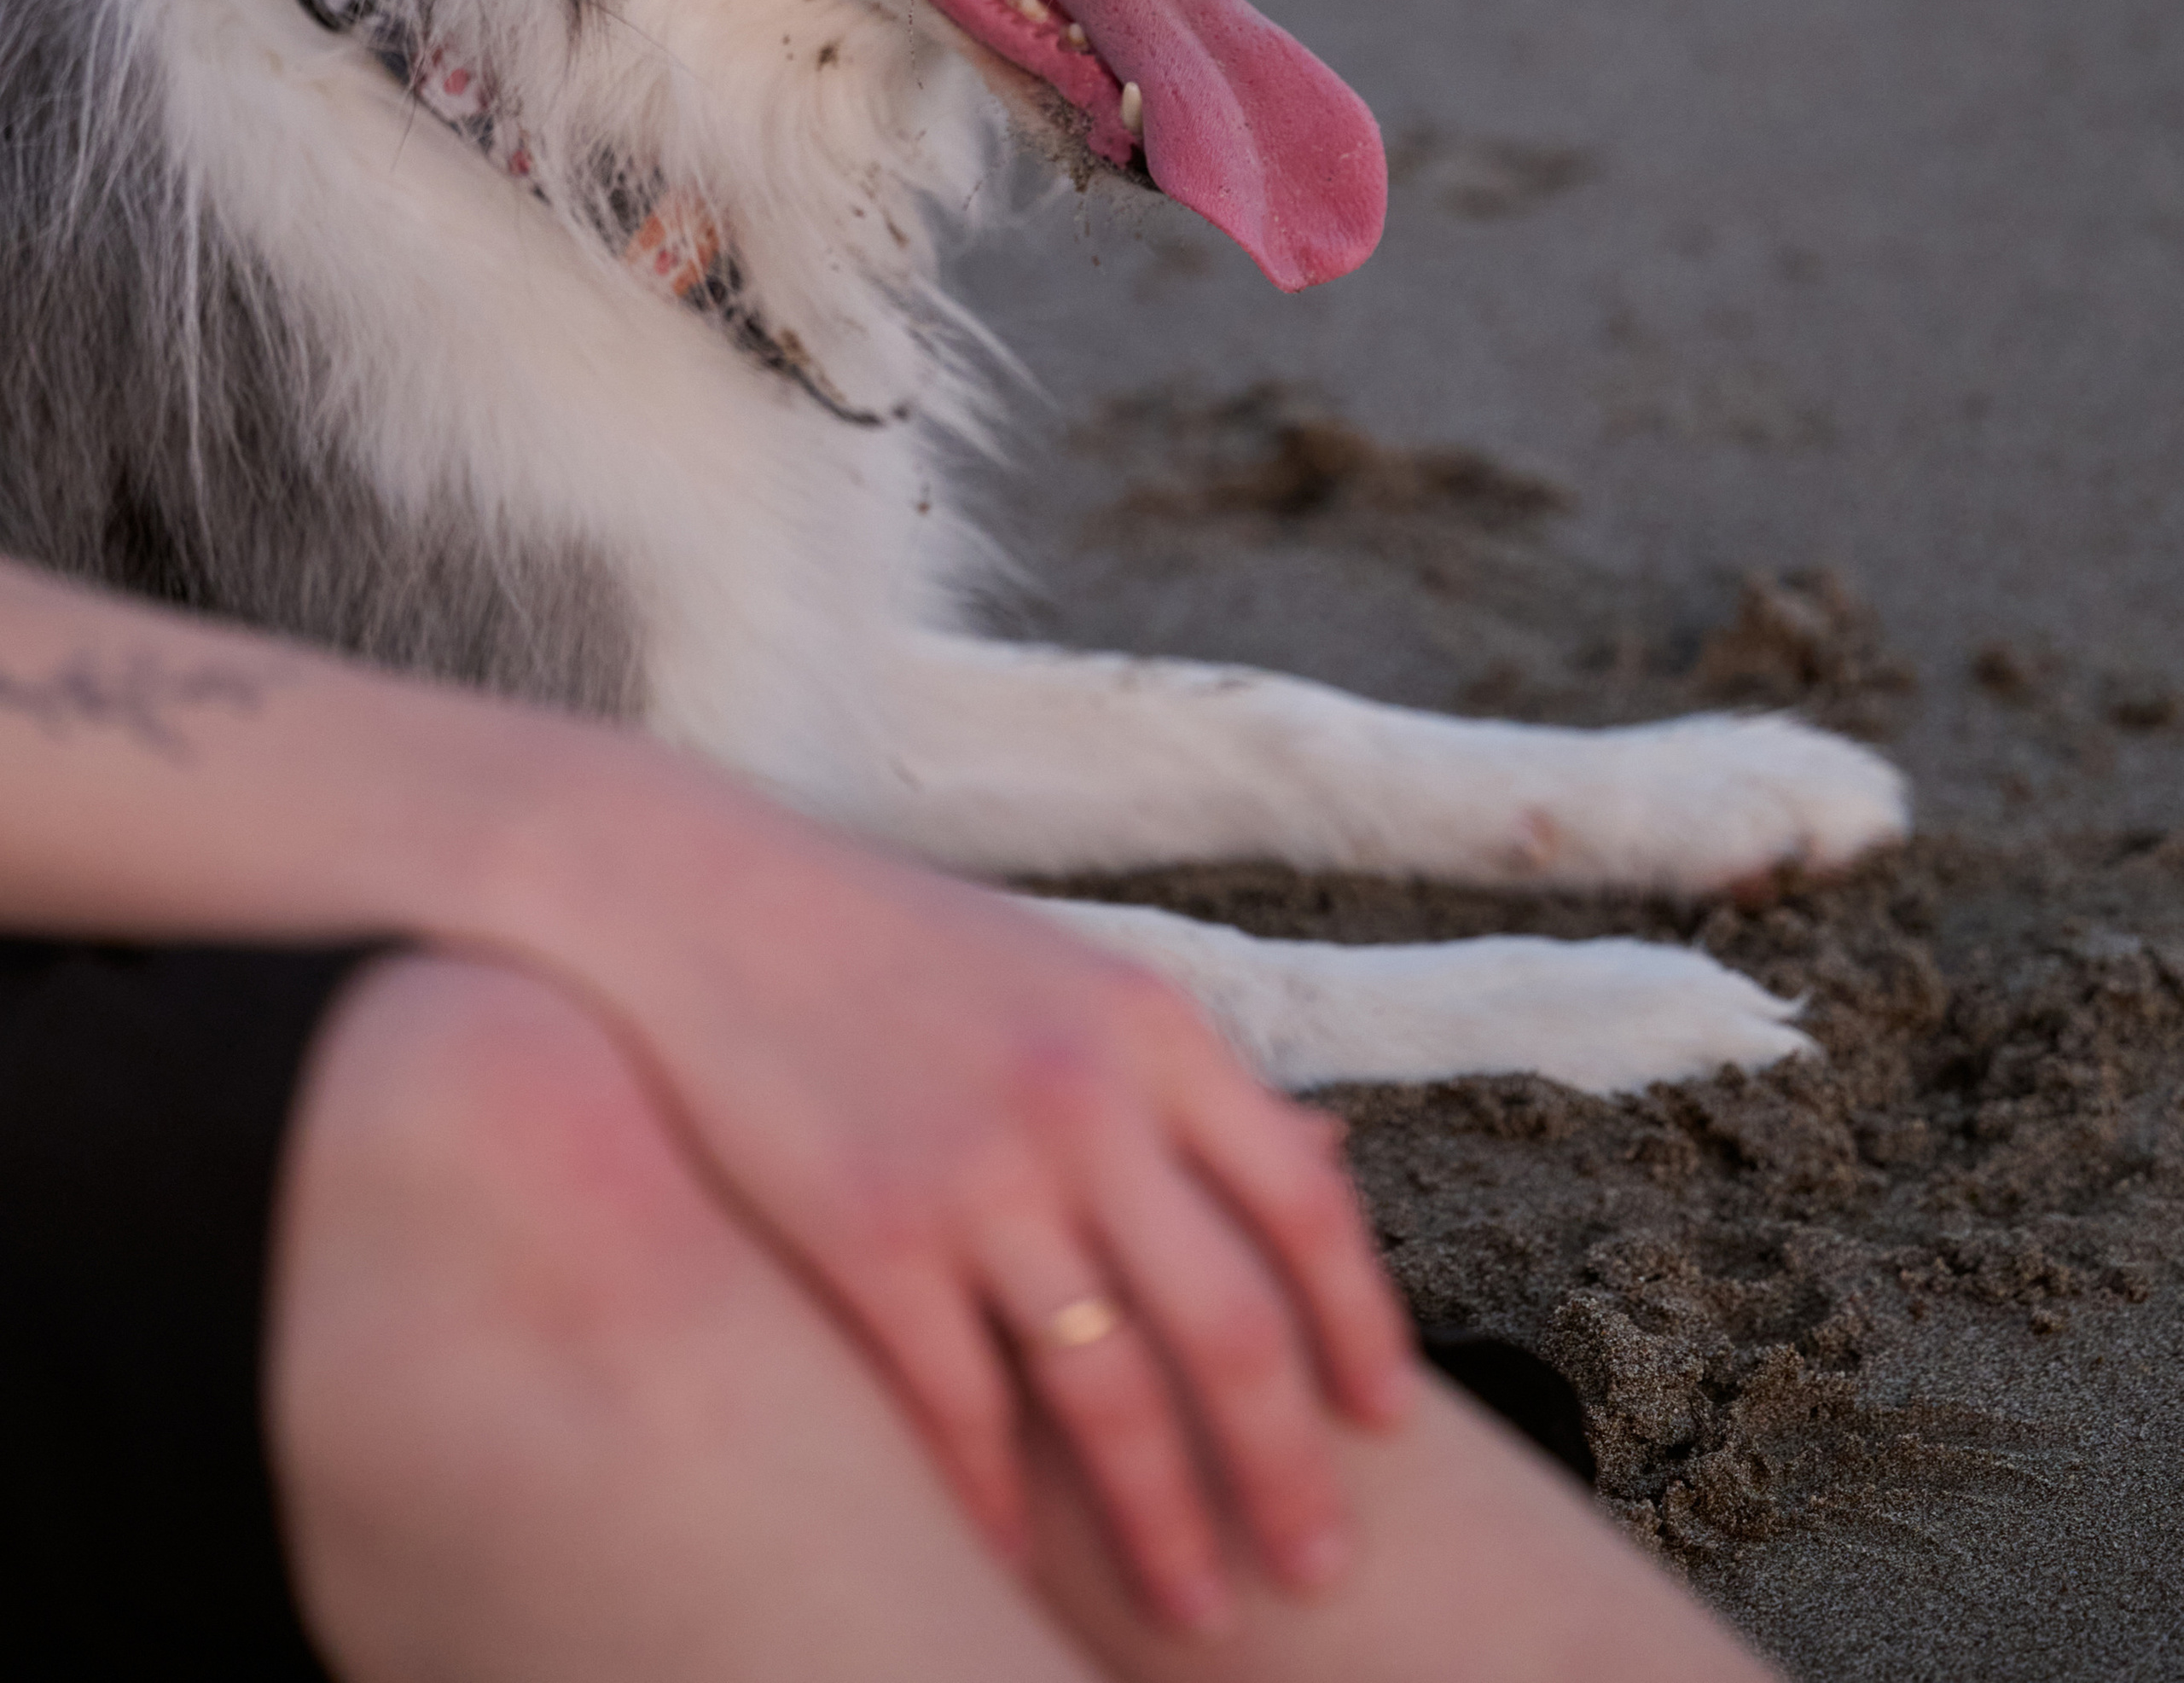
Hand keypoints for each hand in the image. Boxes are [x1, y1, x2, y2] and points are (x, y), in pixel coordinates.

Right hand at [498, 753, 1417, 1634]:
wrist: (699, 901)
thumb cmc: (895, 945)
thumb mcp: (1069, 973)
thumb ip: (1187, 1075)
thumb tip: (1332, 1154)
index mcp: (1152, 1028)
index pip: (1307, 1205)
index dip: (1361, 1329)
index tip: (1386, 1427)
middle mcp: (1084, 1100)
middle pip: (1233, 1327)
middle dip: (1288, 1472)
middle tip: (1320, 1570)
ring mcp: (976, 1172)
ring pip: (1111, 1397)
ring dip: (1165, 1525)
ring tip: (1196, 1604)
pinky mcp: (866, 1235)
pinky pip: (964, 1413)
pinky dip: (1006, 1509)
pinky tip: (1027, 1566)